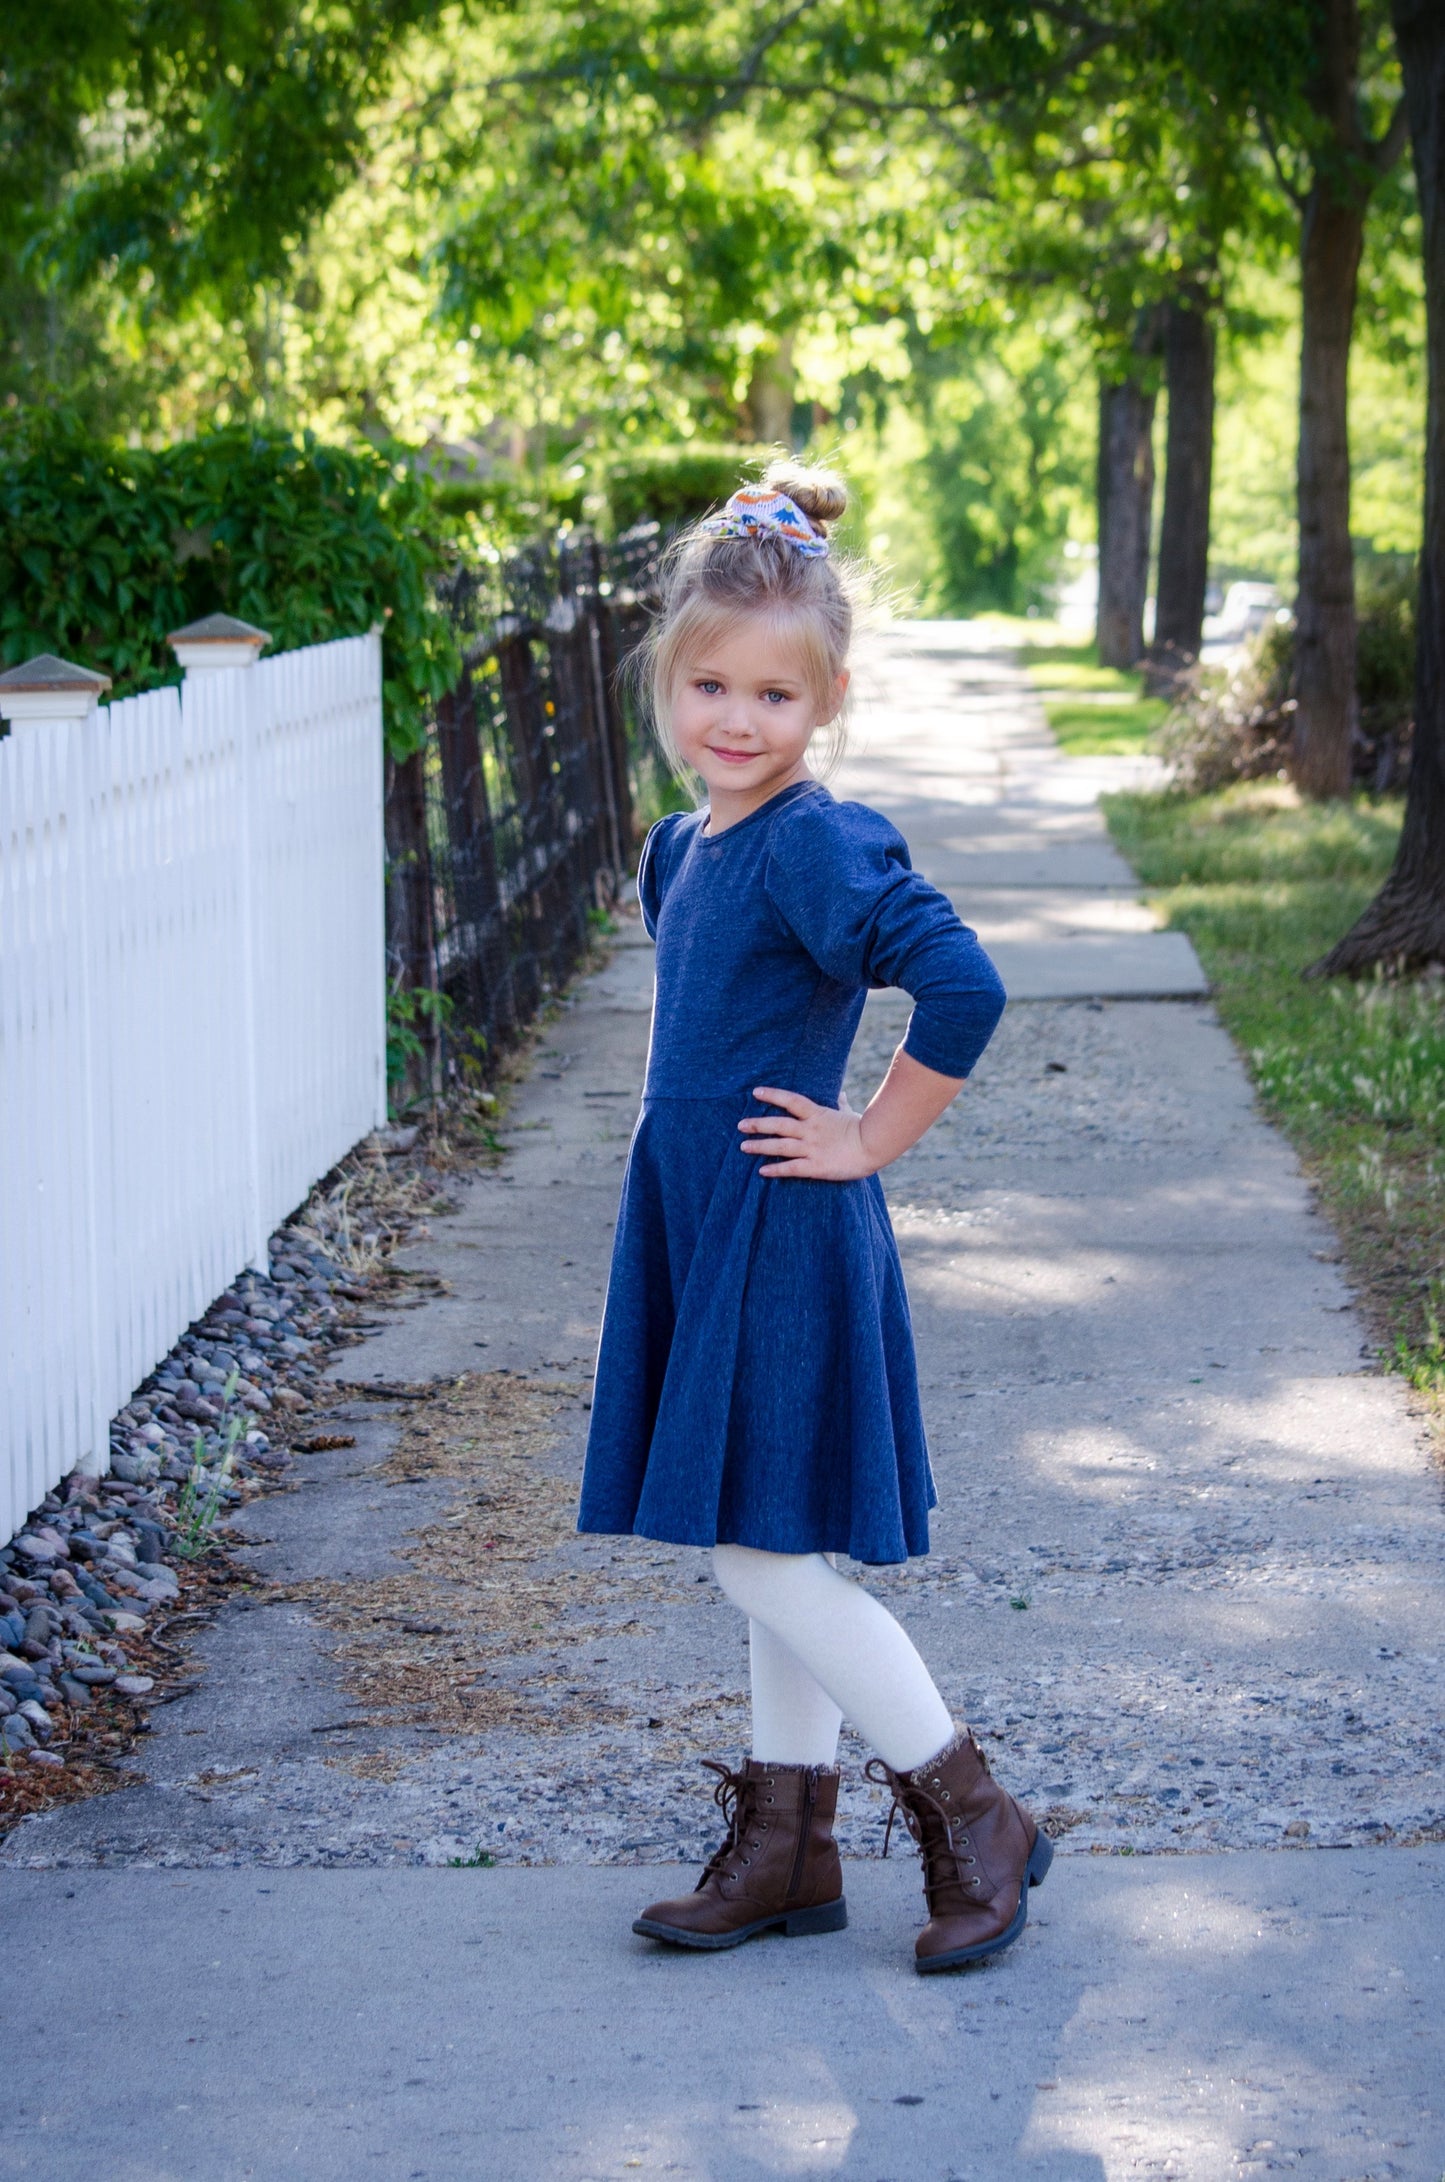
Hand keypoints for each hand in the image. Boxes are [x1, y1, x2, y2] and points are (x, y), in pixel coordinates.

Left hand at [738, 1087, 876, 1180]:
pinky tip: (762, 1171)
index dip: (773, 1095)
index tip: (756, 1092)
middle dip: (758, 1124)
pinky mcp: (816, 1166)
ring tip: (743, 1147)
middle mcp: (811, 1130)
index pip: (791, 1101)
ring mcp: (812, 1148)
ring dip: (761, 1146)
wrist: (875, 1145)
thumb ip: (841, 1103)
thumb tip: (840, 1093)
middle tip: (740, 1125)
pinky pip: (792, 1168)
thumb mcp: (849, 1113)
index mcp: (818, 1114)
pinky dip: (776, 1169)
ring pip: (781, 1146)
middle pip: (779, 1124)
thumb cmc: (864, 1129)